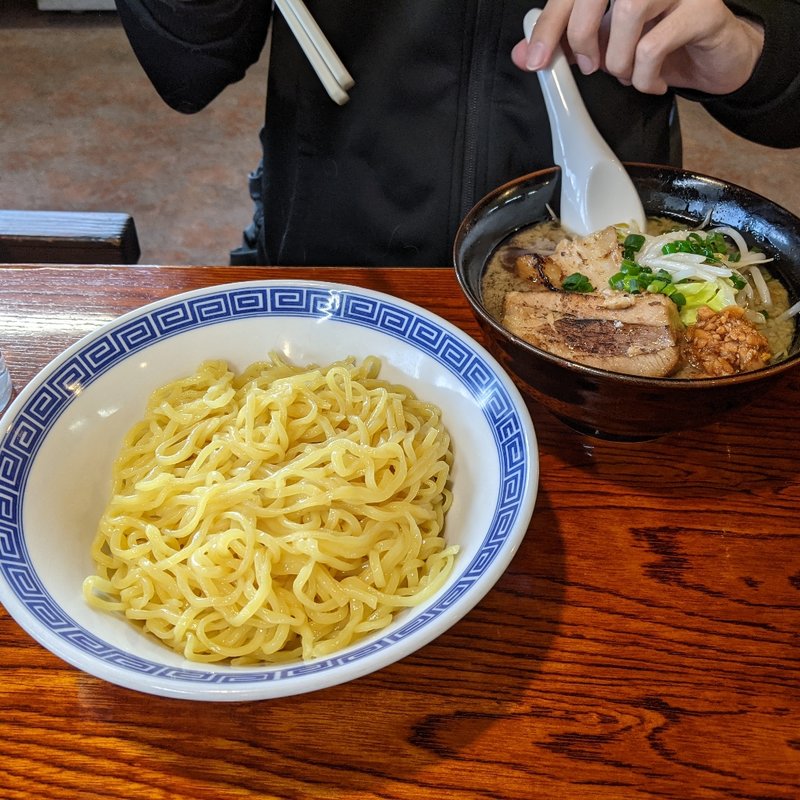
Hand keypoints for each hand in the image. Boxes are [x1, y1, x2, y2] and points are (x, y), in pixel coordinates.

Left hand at [511, 0, 764, 94]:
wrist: (716, 54)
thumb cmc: (657, 39)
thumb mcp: (604, 43)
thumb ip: (566, 43)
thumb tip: (523, 54)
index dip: (550, 23)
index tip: (536, 59)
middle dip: (582, 36)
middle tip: (591, 66)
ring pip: (629, 11)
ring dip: (618, 58)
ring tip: (626, 73)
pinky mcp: (705, 8)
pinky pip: (656, 44)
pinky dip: (644, 75)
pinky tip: (652, 82)